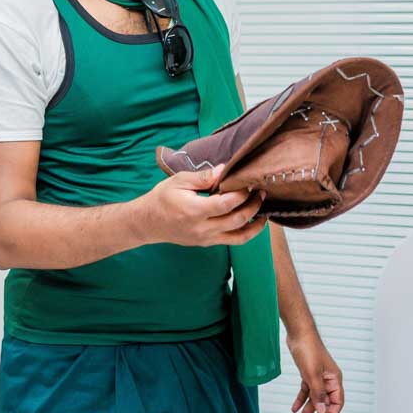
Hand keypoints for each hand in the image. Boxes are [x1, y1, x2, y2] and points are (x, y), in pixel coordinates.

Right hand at [135, 165, 267, 247]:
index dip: (241, 194)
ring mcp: (206, 238)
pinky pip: (233, 241)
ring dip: (256, 223)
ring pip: (240, 236)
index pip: (226, 204)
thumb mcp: (179, 181)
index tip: (248, 182)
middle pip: (237, 220)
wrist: (148, 223)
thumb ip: (203, 177)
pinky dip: (247, 232)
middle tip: (261, 191)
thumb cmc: (162, 198)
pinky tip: (254, 221)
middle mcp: (202, 228)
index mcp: (194, 211)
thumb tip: (224, 170)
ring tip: (264, 209)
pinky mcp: (208, 243)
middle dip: (253, 205)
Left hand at [286, 331, 342, 412]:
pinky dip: (300, 400)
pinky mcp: (308, 374)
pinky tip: (293, 408)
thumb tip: (322, 411)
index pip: (337, 403)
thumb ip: (317, 394)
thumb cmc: (308, 350)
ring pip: (314, 399)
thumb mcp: (312, 375)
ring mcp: (318, 377)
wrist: (298, 333)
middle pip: (325, 403)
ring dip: (306, 411)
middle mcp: (328, 380)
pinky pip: (306, 391)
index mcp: (334, 380)